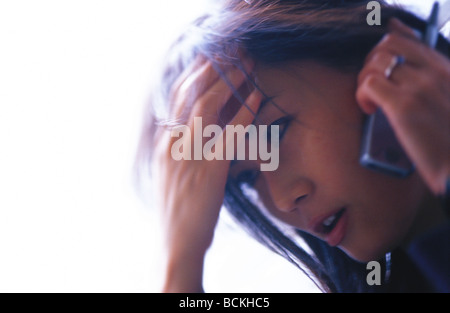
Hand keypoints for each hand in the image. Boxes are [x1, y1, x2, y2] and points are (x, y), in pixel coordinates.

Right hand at [152, 56, 260, 291]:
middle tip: (230, 52)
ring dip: (228, 81)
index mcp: (165, 142)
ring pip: (207, 104)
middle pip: (190, 93)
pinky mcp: (209, 167)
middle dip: (211, 69)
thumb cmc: (178, 209)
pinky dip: (245, 111)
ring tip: (245, 65)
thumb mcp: (174, 173)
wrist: (176, 241)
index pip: (177, 99)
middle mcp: (174, 141)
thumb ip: (182, 148)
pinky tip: (256, 97)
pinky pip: (230, 131)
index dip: (194, 75)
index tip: (209, 59)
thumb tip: (200, 129)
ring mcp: (190, 152)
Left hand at [356, 18, 449, 194]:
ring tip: (371, 100)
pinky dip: (362, 95)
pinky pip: (370, 84)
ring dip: (364, 79)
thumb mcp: (446, 98)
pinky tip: (370, 110)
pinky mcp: (404, 106)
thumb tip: (400, 57)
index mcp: (445, 69)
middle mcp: (434, 72)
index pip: (408, 39)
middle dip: (371, 61)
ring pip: (376, 62)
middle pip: (388, 44)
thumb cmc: (448, 138)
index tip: (376, 64)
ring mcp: (420, 87)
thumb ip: (427, 79)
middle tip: (372, 84)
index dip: (384, 47)